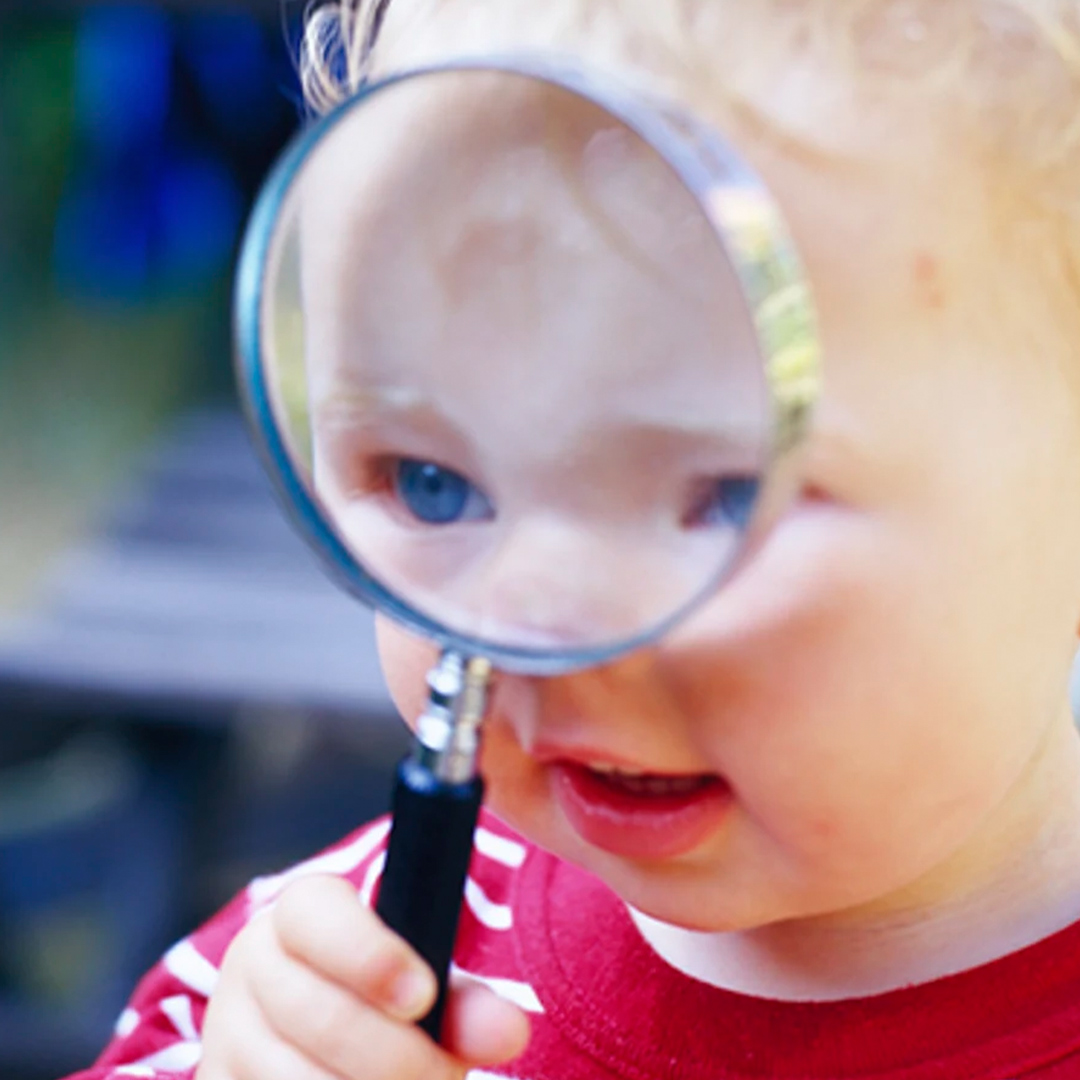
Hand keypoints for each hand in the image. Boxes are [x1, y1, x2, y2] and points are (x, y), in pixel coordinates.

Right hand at [195, 875, 529, 1079]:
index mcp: (299, 915)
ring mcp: (223, 1039)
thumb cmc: (384, 1001)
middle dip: (400, 1059)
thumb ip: (466, 1005)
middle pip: (321, 1016)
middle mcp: (249, 968)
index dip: (370, 955)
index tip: (423, 994)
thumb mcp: (423, 986)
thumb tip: (508, 1033)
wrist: (310, 1038)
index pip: (317, 916)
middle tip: (449, 1076)